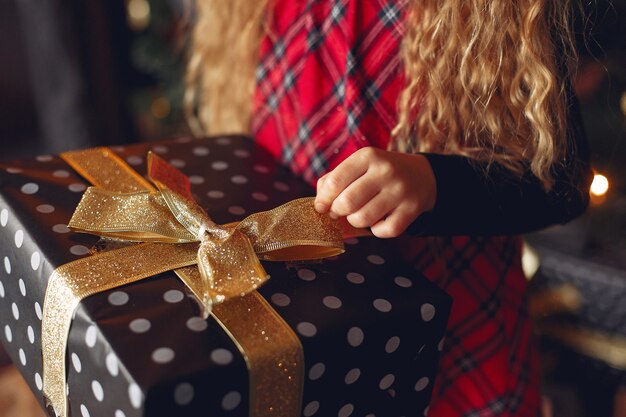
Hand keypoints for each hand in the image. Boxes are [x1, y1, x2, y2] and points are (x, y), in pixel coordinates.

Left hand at [314, 147, 436, 237]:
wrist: (422, 176)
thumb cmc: (379, 173)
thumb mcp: (359, 165)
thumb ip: (333, 179)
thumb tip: (319, 204)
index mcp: (367, 156)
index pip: (334, 182)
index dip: (323, 199)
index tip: (322, 206)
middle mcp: (385, 171)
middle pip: (346, 202)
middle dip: (337, 212)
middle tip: (340, 212)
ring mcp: (400, 191)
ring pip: (362, 219)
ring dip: (355, 221)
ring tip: (359, 214)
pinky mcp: (411, 209)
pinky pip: (383, 231)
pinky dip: (376, 230)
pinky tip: (379, 220)